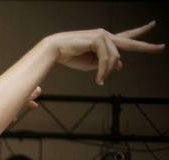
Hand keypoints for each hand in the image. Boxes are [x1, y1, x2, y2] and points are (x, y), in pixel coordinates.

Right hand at [47, 22, 163, 84]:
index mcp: (106, 40)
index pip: (126, 36)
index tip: (152, 25)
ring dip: (107, 71)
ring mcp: (104, 35)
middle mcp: (107, 35)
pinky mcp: (98, 38)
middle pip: (130, 42)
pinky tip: (99, 78)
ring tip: (99, 80)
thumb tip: (120, 65)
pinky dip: (103, 70)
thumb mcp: (91, 64)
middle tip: (162, 47)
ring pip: (114, 57)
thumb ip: (106, 63)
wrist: (56, 50)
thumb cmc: (71, 56)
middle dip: (146, 47)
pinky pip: (106, 58)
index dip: (140, 32)